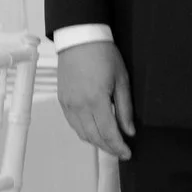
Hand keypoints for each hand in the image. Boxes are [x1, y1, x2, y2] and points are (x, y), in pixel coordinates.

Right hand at [57, 42, 134, 160]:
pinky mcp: (63, 101)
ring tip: (110, 143)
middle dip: (109, 148)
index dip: (118, 147)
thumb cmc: (102, 53)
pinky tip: (94, 131)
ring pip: (82, 133)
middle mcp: (79, 105)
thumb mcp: (121, 79)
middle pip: (94, 137)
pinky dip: (84, 132)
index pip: (108, 133)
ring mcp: (68, 104)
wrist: (79, 38)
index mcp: (96, 100)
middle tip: (120, 151)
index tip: (127, 153)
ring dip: (96, 142)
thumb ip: (125, 108)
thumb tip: (129, 130)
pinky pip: (73, 124)